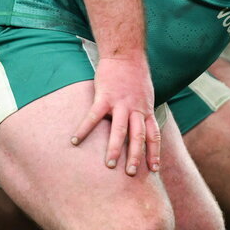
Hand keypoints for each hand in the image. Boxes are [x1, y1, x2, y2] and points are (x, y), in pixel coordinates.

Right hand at [71, 56, 160, 175]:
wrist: (126, 55)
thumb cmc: (135, 76)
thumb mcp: (146, 96)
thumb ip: (143, 113)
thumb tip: (143, 129)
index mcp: (145, 110)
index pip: (153, 135)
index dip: (154, 152)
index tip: (154, 170)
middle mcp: (136, 109)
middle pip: (138, 136)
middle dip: (135, 156)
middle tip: (131, 174)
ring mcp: (120, 103)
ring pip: (119, 129)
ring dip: (114, 148)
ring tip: (108, 166)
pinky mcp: (104, 96)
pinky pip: (93, 115)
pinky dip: (84, 128)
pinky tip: (74, 140)